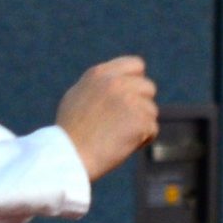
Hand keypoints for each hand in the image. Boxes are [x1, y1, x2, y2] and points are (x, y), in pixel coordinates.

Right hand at [55, 55, 159, 180]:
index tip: (133, 96)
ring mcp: (130, 101)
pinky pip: (152, 129)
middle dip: (141, 105)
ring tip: (118, 137)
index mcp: (100, 74)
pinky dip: (142, 140)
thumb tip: (117, 81)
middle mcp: (116, 83)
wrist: (69, 157)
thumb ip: (99, 86)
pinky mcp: (140, 120)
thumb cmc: (70, 133)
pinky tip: (123, 146)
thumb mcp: (77, 97)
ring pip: (151, 110)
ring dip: (141, 125)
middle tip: (125, 122)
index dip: (137, 81)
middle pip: (148, 88)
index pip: (136, 65)